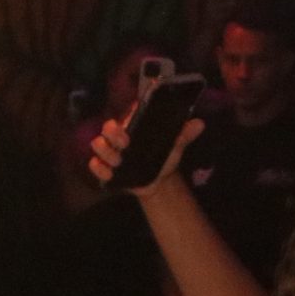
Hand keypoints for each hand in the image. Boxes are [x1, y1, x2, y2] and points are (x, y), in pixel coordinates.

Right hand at [87, 114, 201, 198]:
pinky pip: (95, 166)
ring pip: (97, 145)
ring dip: (106, 153)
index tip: (133, 119)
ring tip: (119, 161)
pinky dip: (99, 170)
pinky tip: (110, 174)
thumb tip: (200, 123)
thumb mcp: (174, 146)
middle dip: (113, 134)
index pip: (127, 114)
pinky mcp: (106, 168)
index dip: (127, 114)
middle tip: (126, 143)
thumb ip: (184, 134)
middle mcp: (119, 137)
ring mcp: (111, 152)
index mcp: (135, 126)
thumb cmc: (163, 157)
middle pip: (107, 128)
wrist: (159, 181)